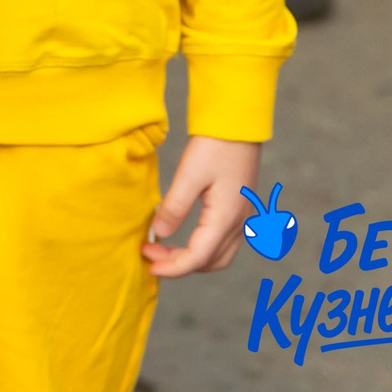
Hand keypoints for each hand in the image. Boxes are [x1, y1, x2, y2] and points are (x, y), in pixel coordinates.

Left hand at [144, 135, 261, 277]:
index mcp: (226, 218)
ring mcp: (242, 217)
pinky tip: (181, 234)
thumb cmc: (214, 146)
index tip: (149, 266)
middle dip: (180, 265)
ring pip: (219, 254)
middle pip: (210, 261)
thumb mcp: (189, 175)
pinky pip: (222, 241)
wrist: (238, 125)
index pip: (198, 257)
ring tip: (162, 248)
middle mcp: (238, 223)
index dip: (173, 267)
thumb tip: (159, 234)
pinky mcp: (238, 208)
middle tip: (151, 255)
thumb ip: (174, 207)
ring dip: (191, 258)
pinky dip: (201, 246)